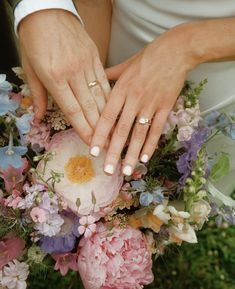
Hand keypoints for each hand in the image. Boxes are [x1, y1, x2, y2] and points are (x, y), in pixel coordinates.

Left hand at [19, 9, 109, 143]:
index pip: (72, 110)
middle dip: (99, 128)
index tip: (91, 142)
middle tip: (107, 143)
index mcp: (54, 77)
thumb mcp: (29, 67)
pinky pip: (104, 80)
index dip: (83, 128)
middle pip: (89, 106)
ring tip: (114, 131)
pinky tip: (114, 108)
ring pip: (100, 95)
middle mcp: (73, 72)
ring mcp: (86, 64)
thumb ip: (38, 94)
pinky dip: (109, 97)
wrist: (47, 10)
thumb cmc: (34, 38)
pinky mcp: (95, 57)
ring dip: (107, 115)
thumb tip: (39, 116)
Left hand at [90, 24, 196, 174]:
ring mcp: (151, 105)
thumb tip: (94, 80)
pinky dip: (151, 144)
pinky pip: (157, 129)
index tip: (92, 152)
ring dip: (132, 154)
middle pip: (122, 130)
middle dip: (114, 152)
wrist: (175, 51)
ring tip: (126, 171)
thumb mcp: (125, 64)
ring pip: (139, 134)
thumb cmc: (148, 57)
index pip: (107, 117)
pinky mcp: (166, 107)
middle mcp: (134, 99)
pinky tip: (145, 158)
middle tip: (107, 170)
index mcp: (121, 89)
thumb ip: (109, 75)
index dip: (99, 135)